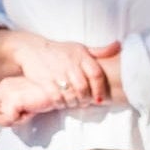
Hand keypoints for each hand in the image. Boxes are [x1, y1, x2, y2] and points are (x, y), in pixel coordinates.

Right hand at [0, 31, 120, 106]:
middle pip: (84, 87)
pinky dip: (61, 103)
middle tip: (86, 103)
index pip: (96, 74)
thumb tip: (118, 46)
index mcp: (80, 55)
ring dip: (74, 103)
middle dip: (86, 99)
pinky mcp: (44, 80)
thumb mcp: (79, 47)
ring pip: (71, 94)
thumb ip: (99, 51)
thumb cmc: (59, 51)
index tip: (101, 99)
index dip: (100, 89)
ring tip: (75, 104)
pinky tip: (62, 103)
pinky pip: (56, 97)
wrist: (31, 49)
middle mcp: (69, 63)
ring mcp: (56, 72)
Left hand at [0, 75, 62, 126]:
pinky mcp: (13, 98)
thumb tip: (7, 118)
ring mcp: (7, 90)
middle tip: (21, 114)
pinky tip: (32, 111)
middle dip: (2, 117)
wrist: (63, 91)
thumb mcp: (27, 100)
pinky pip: (8, 118)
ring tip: (26, 112)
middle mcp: (4, 86)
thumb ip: (14, 105)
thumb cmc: (48, 97)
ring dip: (11, 119)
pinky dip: (20, 120)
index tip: (18, 112)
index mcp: (6, 85)